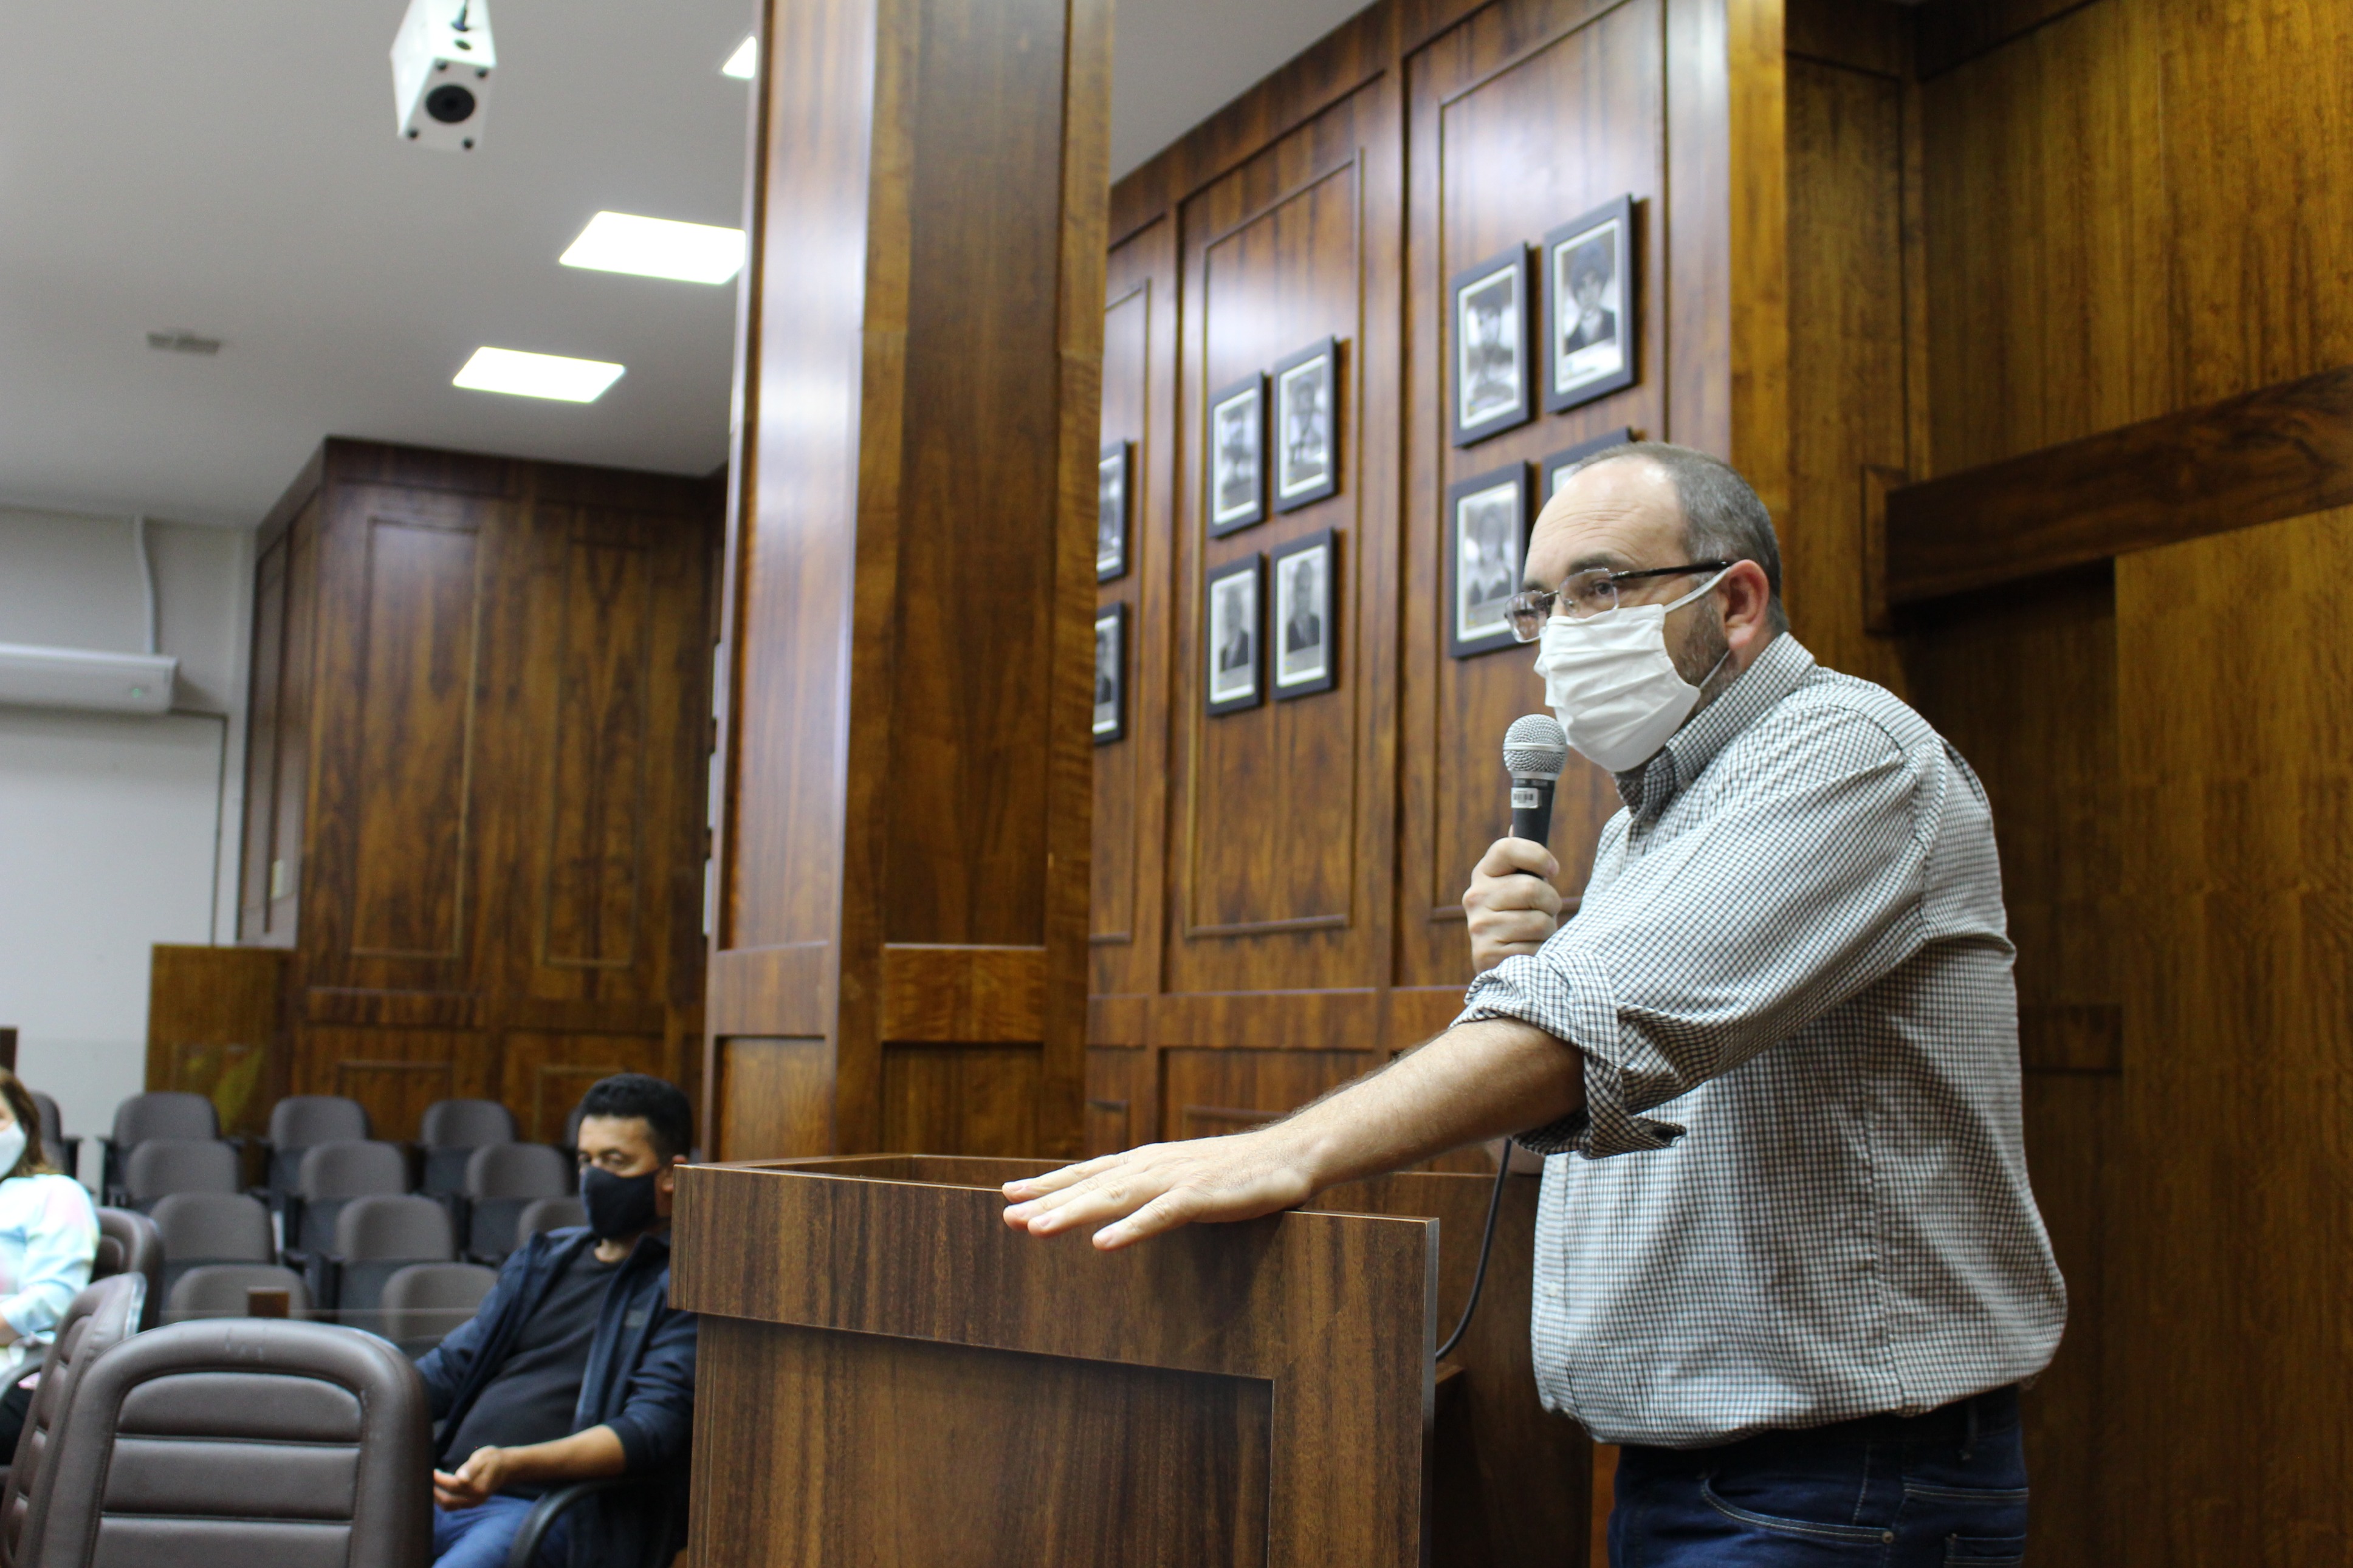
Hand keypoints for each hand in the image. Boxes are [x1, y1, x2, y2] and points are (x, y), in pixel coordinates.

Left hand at [433, 1447, 511, 1510]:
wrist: (505, 1467)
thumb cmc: (492, 1459)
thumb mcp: (484, 1457)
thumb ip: (471, 1468)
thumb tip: (460, 1477)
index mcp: (479, 1487)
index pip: (453, 1485)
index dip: (439, 1479)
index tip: (430, 1470)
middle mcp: (476, 1498)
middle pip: (448, 1499)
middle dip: (433, 1490)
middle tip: (424, 1477)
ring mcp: (473, 1503)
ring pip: (447, 1506)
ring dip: (435, 1497)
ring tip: (428, 1484)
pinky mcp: (469, 1504)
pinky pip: (451, 1506)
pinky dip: (441, 1500)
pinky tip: (435, 1490)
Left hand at [1001, 1130, 1319, 1249]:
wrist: (1291, 1153)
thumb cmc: (1238, 1170)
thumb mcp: (1183, 1175)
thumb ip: (1151, 1187)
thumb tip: (1118, 1205)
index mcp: (1146, 1162)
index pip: (1088, 1171)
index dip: (1049, 1183)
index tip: (1010, 1194)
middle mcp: (1152, 1166)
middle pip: (1091, 1184)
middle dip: (1048, 1200)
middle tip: (1007, 1216)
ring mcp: (1175, 1179)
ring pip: (1115, 1197)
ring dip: (1074, 1212)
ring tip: (1036, 1228)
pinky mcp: (1201, 1196)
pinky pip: (1159, 1215)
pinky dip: (1130, 1229)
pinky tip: (1102, 1244)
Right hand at [1464, 836, 1561, 971]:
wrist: (1500, 961)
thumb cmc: (1518, 915)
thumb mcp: (1519, 883)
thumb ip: (1523, 859)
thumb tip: (1520, 823)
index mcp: (1484, 873)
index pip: (1508, 848)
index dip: (1538, 856)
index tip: (1553, 870)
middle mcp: (1475, 896)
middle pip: (1532, 888)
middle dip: (1551, 903)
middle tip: (1545, 911)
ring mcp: (1479, 926)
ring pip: (1538, 922)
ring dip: (1548, 931)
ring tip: (1535, 934)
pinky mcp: (1486, 954)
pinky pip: (1533, 949)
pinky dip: (1539, 952)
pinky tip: (1527, 952)